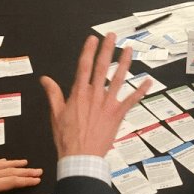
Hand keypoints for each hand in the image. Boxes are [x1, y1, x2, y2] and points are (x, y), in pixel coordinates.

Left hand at [0, 159, 41, 193]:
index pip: (10, 182)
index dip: (24, 181)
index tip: (37, 179)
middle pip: (8, 172)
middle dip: (24, 172)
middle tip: (38, 170)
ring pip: (1, 165)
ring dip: (15, 164)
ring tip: (26, 163)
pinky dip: (0, 161)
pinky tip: (4, 160)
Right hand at [40, 33, 150, 158]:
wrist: (80, 158)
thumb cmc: (67, 138)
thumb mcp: (55, 114)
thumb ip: (53, 94)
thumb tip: (45, 79)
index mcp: (79, 94)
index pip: (83, 66)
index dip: (88, 51)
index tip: (93, 39)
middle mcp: (94, 95)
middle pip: (102, 67)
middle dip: (107, 49)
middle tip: (112, 35)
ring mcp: (107, 104)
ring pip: (118, 79)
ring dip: (125, 63)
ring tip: (129, 49)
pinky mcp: (117, 114)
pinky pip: (131, 100)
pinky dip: (140, 90)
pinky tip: (148, 81)